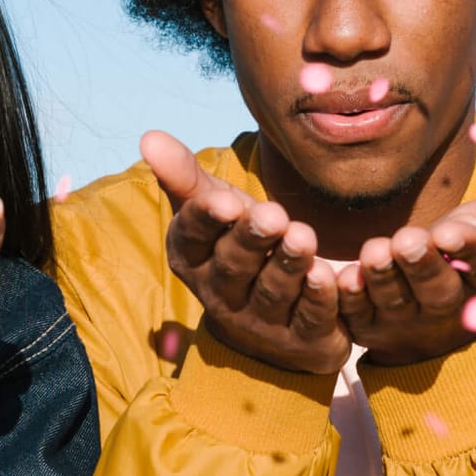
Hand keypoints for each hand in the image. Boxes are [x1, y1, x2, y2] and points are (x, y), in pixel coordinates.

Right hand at [143, 130, 347, 375]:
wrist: (274, 317)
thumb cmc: (238, 246)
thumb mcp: (215, 209)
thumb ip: (185, 176)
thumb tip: (148, 136)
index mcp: (193, 260)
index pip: (193, 239)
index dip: (208, 221)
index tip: (225, 201)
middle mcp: (222, 295)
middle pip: (234, 266)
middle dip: (251, 240)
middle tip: (272, 215)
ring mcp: (261, 322)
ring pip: (273, 292)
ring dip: (287, 265)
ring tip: (303, 237)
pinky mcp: (302, 338)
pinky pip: (309, 319)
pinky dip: (318, 299)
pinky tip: (327, 275)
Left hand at [340, 176, 475, 366]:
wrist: (433, 298)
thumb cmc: (470, 246)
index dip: (468, 248)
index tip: (450, 232)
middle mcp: (452, 306)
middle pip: (438, 290)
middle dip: (422, 266)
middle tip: (407, 240)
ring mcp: (409, 319)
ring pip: (396, 300)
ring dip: (383, 277)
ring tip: (376, 250)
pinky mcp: (371, 324)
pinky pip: (357, 315)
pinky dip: (350, 299)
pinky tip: (343, 277)